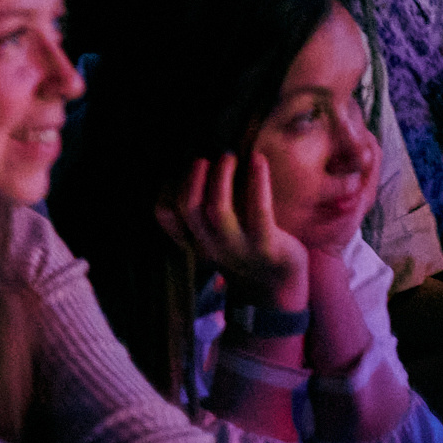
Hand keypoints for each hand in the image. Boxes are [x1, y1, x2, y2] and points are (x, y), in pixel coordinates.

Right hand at [158, 153, 310, 315]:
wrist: (278, 285)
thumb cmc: (244, 249)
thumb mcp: (214, 236)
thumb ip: (200, 212)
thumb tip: (192, 169)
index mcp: (193, 240)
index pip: (164, 214)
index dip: (166, 188)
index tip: (183, 173)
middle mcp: (210, 244)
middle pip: (188, 207)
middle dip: (194, 176)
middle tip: (205, 158)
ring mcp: (238, 247)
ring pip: (217, 209)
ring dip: (221, 176)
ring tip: (229, 157)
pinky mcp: (266, 244)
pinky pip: (259, 209)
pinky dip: (257, 181)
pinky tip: (257, 159)